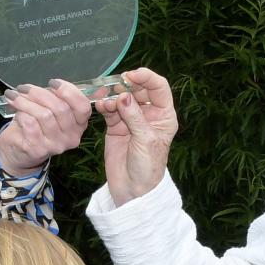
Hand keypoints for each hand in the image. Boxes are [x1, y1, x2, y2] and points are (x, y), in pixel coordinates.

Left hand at [0, 80, 92, 175]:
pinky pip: (30, 124)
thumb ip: (55, 97)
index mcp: (79, 124)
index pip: (83, 107)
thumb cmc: (36, 124)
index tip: (52, 82)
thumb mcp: (49, 109)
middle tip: (24, 88)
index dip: (69, 91)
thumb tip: (52, 83)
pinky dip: (21, 114)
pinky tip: (16, 113)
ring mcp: (56, 145)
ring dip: (26, 102)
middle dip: (40, 93)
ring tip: (14, 96)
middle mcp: (71, 137)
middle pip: (61, 108)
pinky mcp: (38, 150)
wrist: (18, 149)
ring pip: (44, 115)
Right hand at [95, 68, 178, 203]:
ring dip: (113, 94)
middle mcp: (148, 114)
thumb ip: (135, 117)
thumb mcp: (145, 140)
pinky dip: (105, 104)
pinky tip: (101, 106)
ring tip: (105, 100)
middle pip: (139, 89)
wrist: (132, 189)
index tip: (132, 75)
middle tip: (115, 84)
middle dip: (127, 84)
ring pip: (123, 97)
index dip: (147, 78)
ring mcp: (131, 119)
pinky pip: (110, 109)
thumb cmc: (147, 167)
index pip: (159, 88)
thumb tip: (125, 96)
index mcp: (164, 115)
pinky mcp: (116, 125)